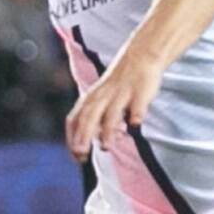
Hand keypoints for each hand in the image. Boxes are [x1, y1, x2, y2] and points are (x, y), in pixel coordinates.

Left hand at [62, 44, 166, 162]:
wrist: (140, 57)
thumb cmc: (118, 84)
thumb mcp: (100, 99)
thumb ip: (94, 121)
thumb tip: (92, 145)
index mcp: (90, 99)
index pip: (75, 119)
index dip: (73, 137)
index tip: (75, 155)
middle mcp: (103, 97)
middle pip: (89, 117)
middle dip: (83, 136)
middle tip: (81, 154)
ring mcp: (121, 94)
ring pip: (112, 113)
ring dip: (108, 131)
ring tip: (106, 148)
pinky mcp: (140, 92)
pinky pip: (137, 105)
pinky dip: (136, 115)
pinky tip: (135, 126)